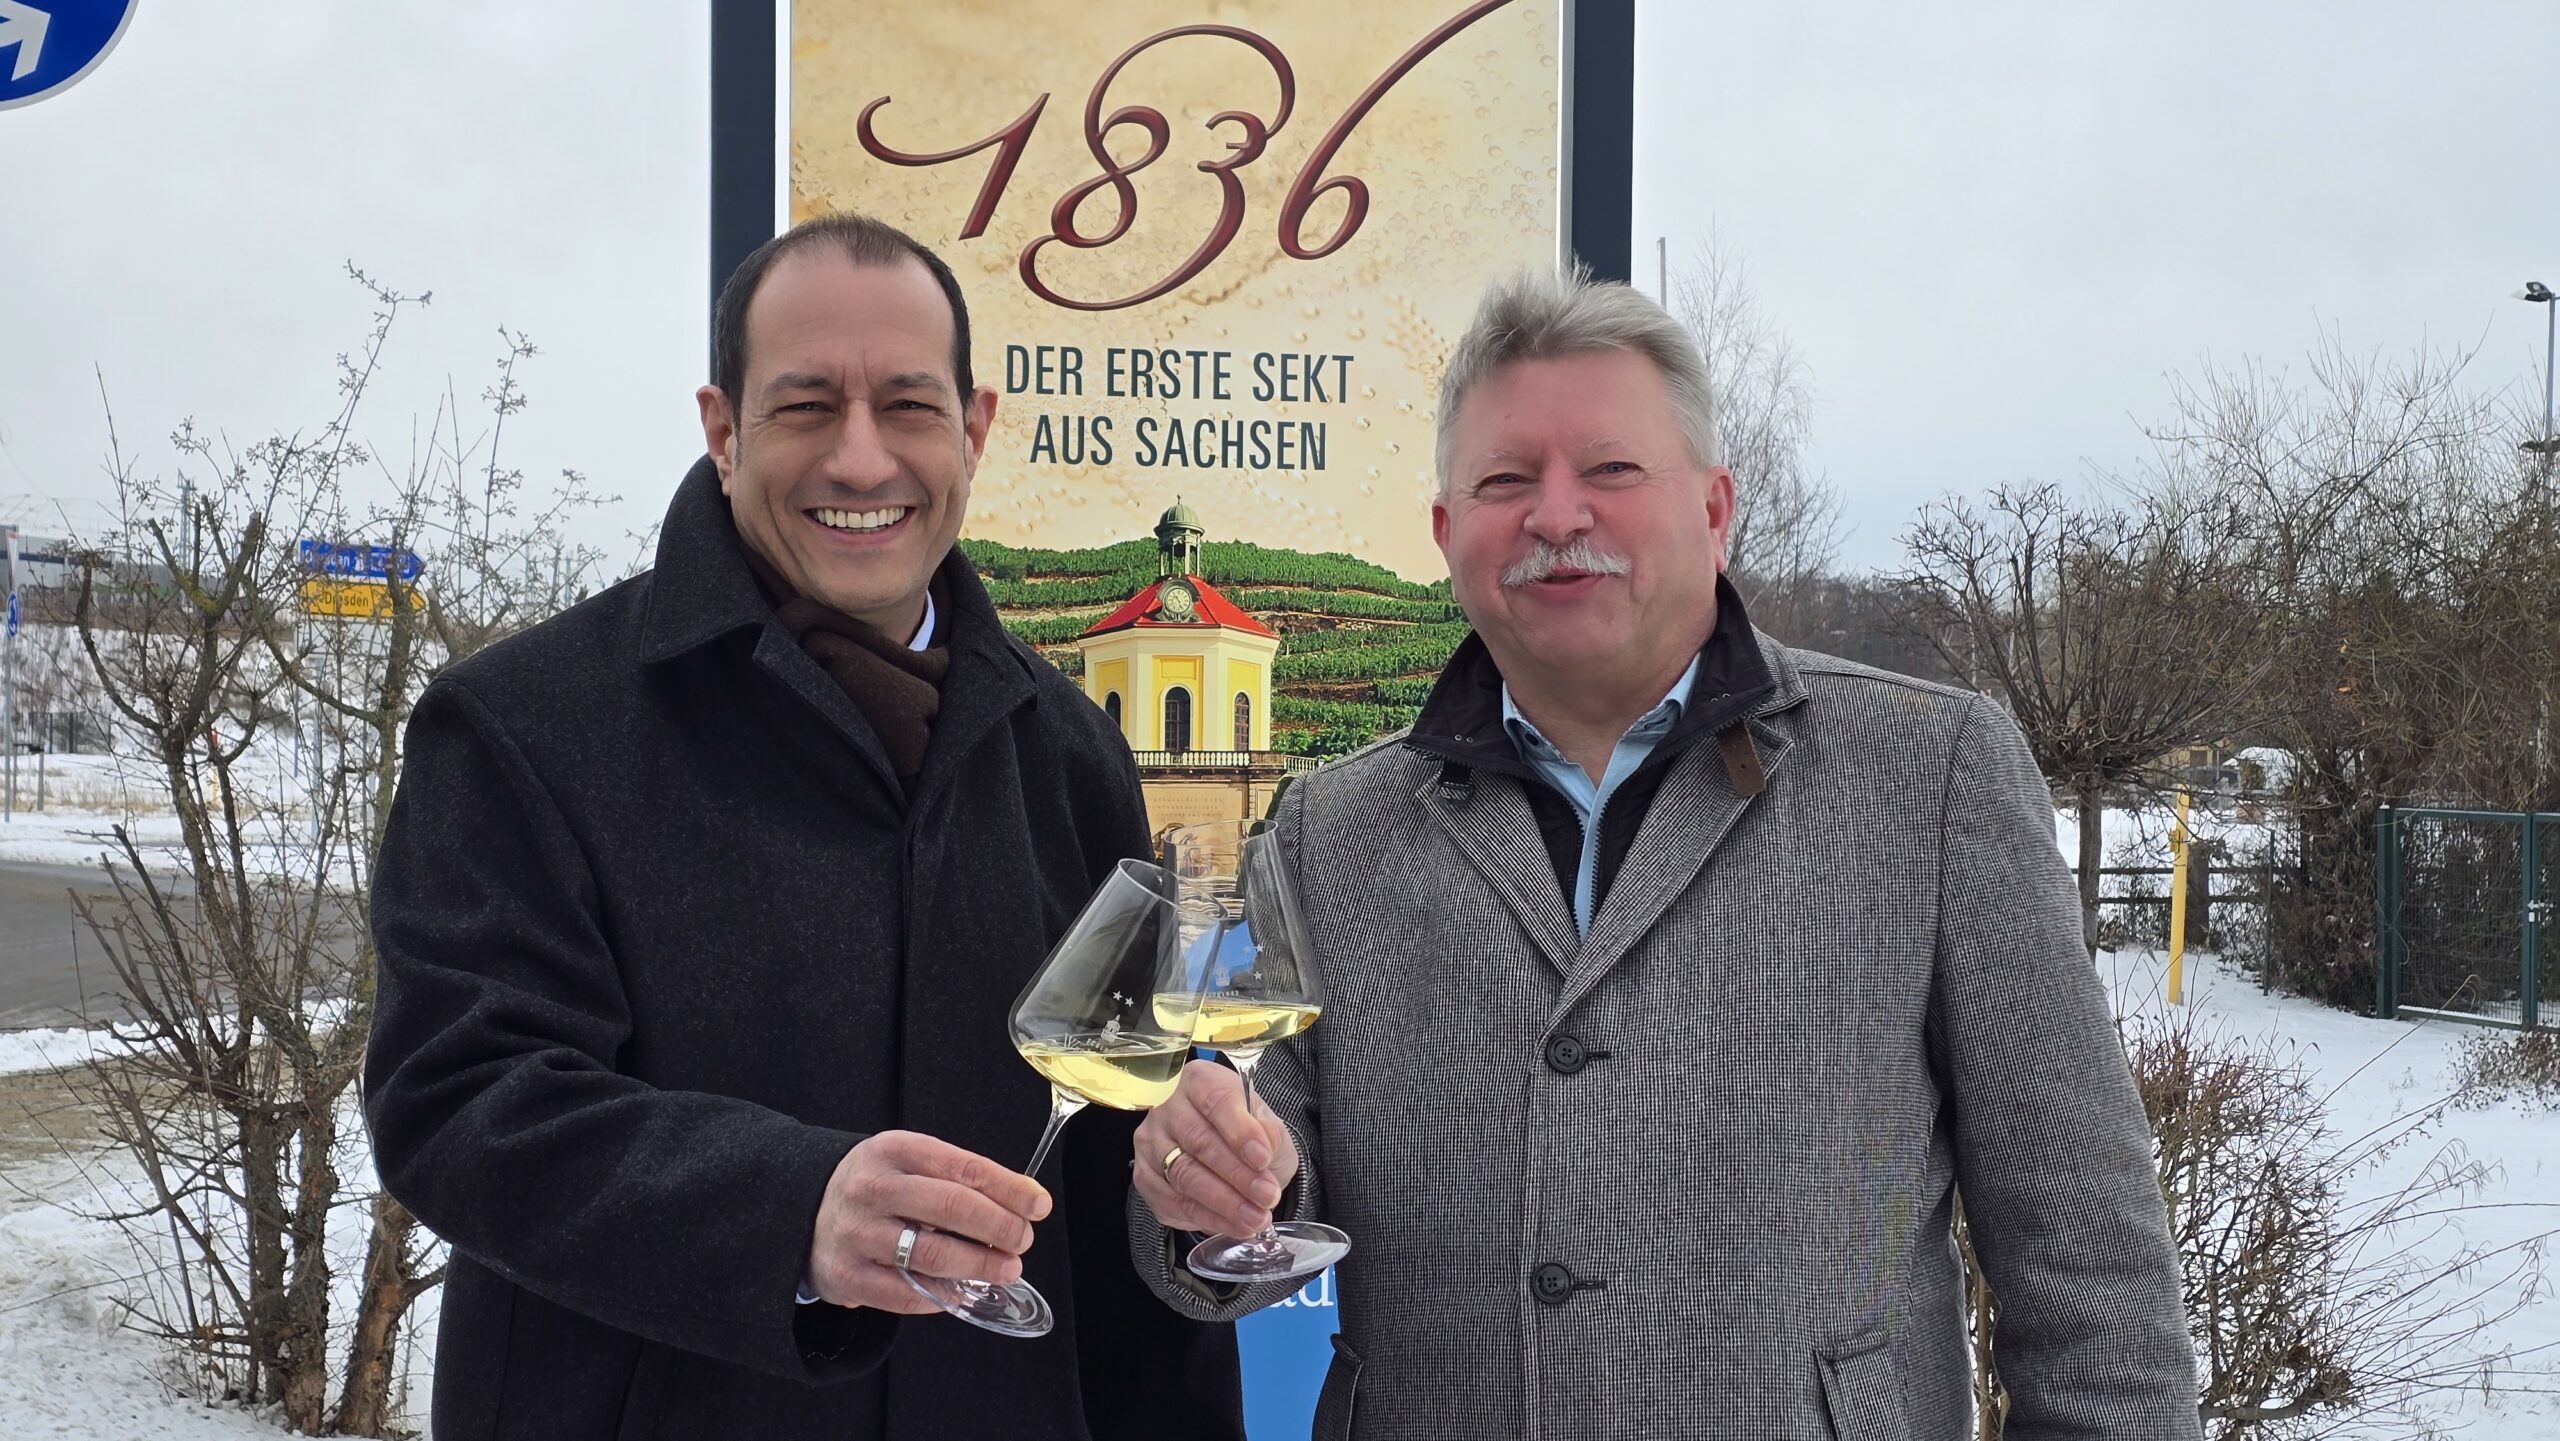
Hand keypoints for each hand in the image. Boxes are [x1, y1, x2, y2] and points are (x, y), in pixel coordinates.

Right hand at [804, 1130, 1050, 1312]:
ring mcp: (857, 1233)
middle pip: (954, 1208)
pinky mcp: (847, 1275)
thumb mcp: (908, 1162)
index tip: (1039, 1205)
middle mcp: (873, 1188)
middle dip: (1001, 1228)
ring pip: (933, 1254)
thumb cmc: (876, 1187)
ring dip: (980, 1266)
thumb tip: (1022, 1202)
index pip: (966, 1168)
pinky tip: (963, 1292)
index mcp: (895, 1150)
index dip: (1010, 1189)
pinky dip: (943, 1296)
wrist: (803, 1211)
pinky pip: (906, 1293)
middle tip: (1022, 1241)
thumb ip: (957, 1176)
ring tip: (1005, 1270)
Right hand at [1131, 1060, 1297, 1237]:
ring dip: (1224, 1203)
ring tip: (1256, 1218)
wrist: (1231, 1156)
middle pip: (1199, 1142)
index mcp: (1200, 1082)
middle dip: (1237, 1175)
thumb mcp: (1269, 1127)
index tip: (1263, 1158)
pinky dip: (1207, 1218)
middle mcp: (1167, 1107)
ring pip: (1184, 1176)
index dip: (1240, 1131)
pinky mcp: (1146, 1178)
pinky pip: (1174, 1203)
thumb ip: (1269, 1134)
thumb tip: (1262, 1149)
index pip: (1216, 1101)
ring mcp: (1151, 1143)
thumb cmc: (1248, 1135)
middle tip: (1267, 1197)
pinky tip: (1234, 1225)